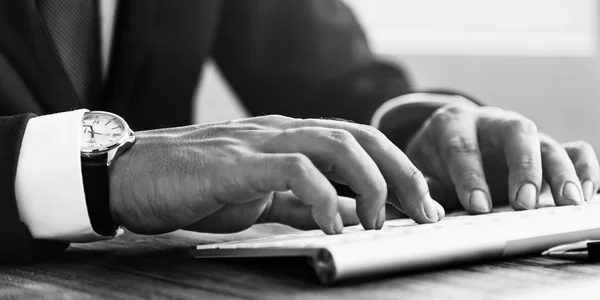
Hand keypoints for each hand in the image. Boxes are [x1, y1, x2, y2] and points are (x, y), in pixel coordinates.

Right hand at [108, 115, 444, 234]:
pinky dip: (322, 195)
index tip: (423, 204)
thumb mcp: (261, 197)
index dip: (397, 169)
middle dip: (401, 173)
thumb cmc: (196, 185)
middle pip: (359, 136)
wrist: (134, 176)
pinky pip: (293, 168)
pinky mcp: (238, 160)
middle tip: (425, 212)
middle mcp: (282, 130)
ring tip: (382, 221)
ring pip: (335, 143)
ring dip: (370, 182)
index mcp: (290, 137)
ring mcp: (261, 140)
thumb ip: (301, 203)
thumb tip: (343, 217)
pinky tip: (332, 224)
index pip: (358, 141)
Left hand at [405, 98, 599, 213]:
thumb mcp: (418, 167)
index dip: (470, 178)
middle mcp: (492, 122)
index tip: (478, 208)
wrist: (444, 142)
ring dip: (561, 173)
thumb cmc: (433, 158)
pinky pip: (572, 150)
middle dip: (523, 169)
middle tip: (524, 204)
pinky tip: (587, 192)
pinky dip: (583, 168)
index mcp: (453, 123)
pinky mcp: (542, 149)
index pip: (463, 148)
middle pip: (516, 133)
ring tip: (569, 202)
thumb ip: (424, 184)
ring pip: (547, 143)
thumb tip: (431, 209)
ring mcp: (521, 135)